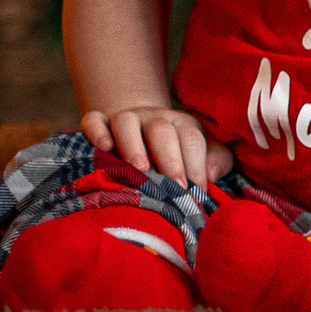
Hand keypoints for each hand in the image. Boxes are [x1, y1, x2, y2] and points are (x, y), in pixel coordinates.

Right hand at [83, 105, 231, 186]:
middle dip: (170, 160)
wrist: (140, 128)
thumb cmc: (175, 152)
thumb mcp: (201, 153)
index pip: (192, 141)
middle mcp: (155, 119)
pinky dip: (97, 130)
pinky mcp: (101, 122)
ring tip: (139, 169)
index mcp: (183, 125)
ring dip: (133, 145)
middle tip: (175, 187)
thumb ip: (216, 162)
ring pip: (127, 123)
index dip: (197, 166)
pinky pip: (95, 120)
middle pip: (162, 132)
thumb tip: (211, 175)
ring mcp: (127, 119)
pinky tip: (103, 147)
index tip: (198, 192)